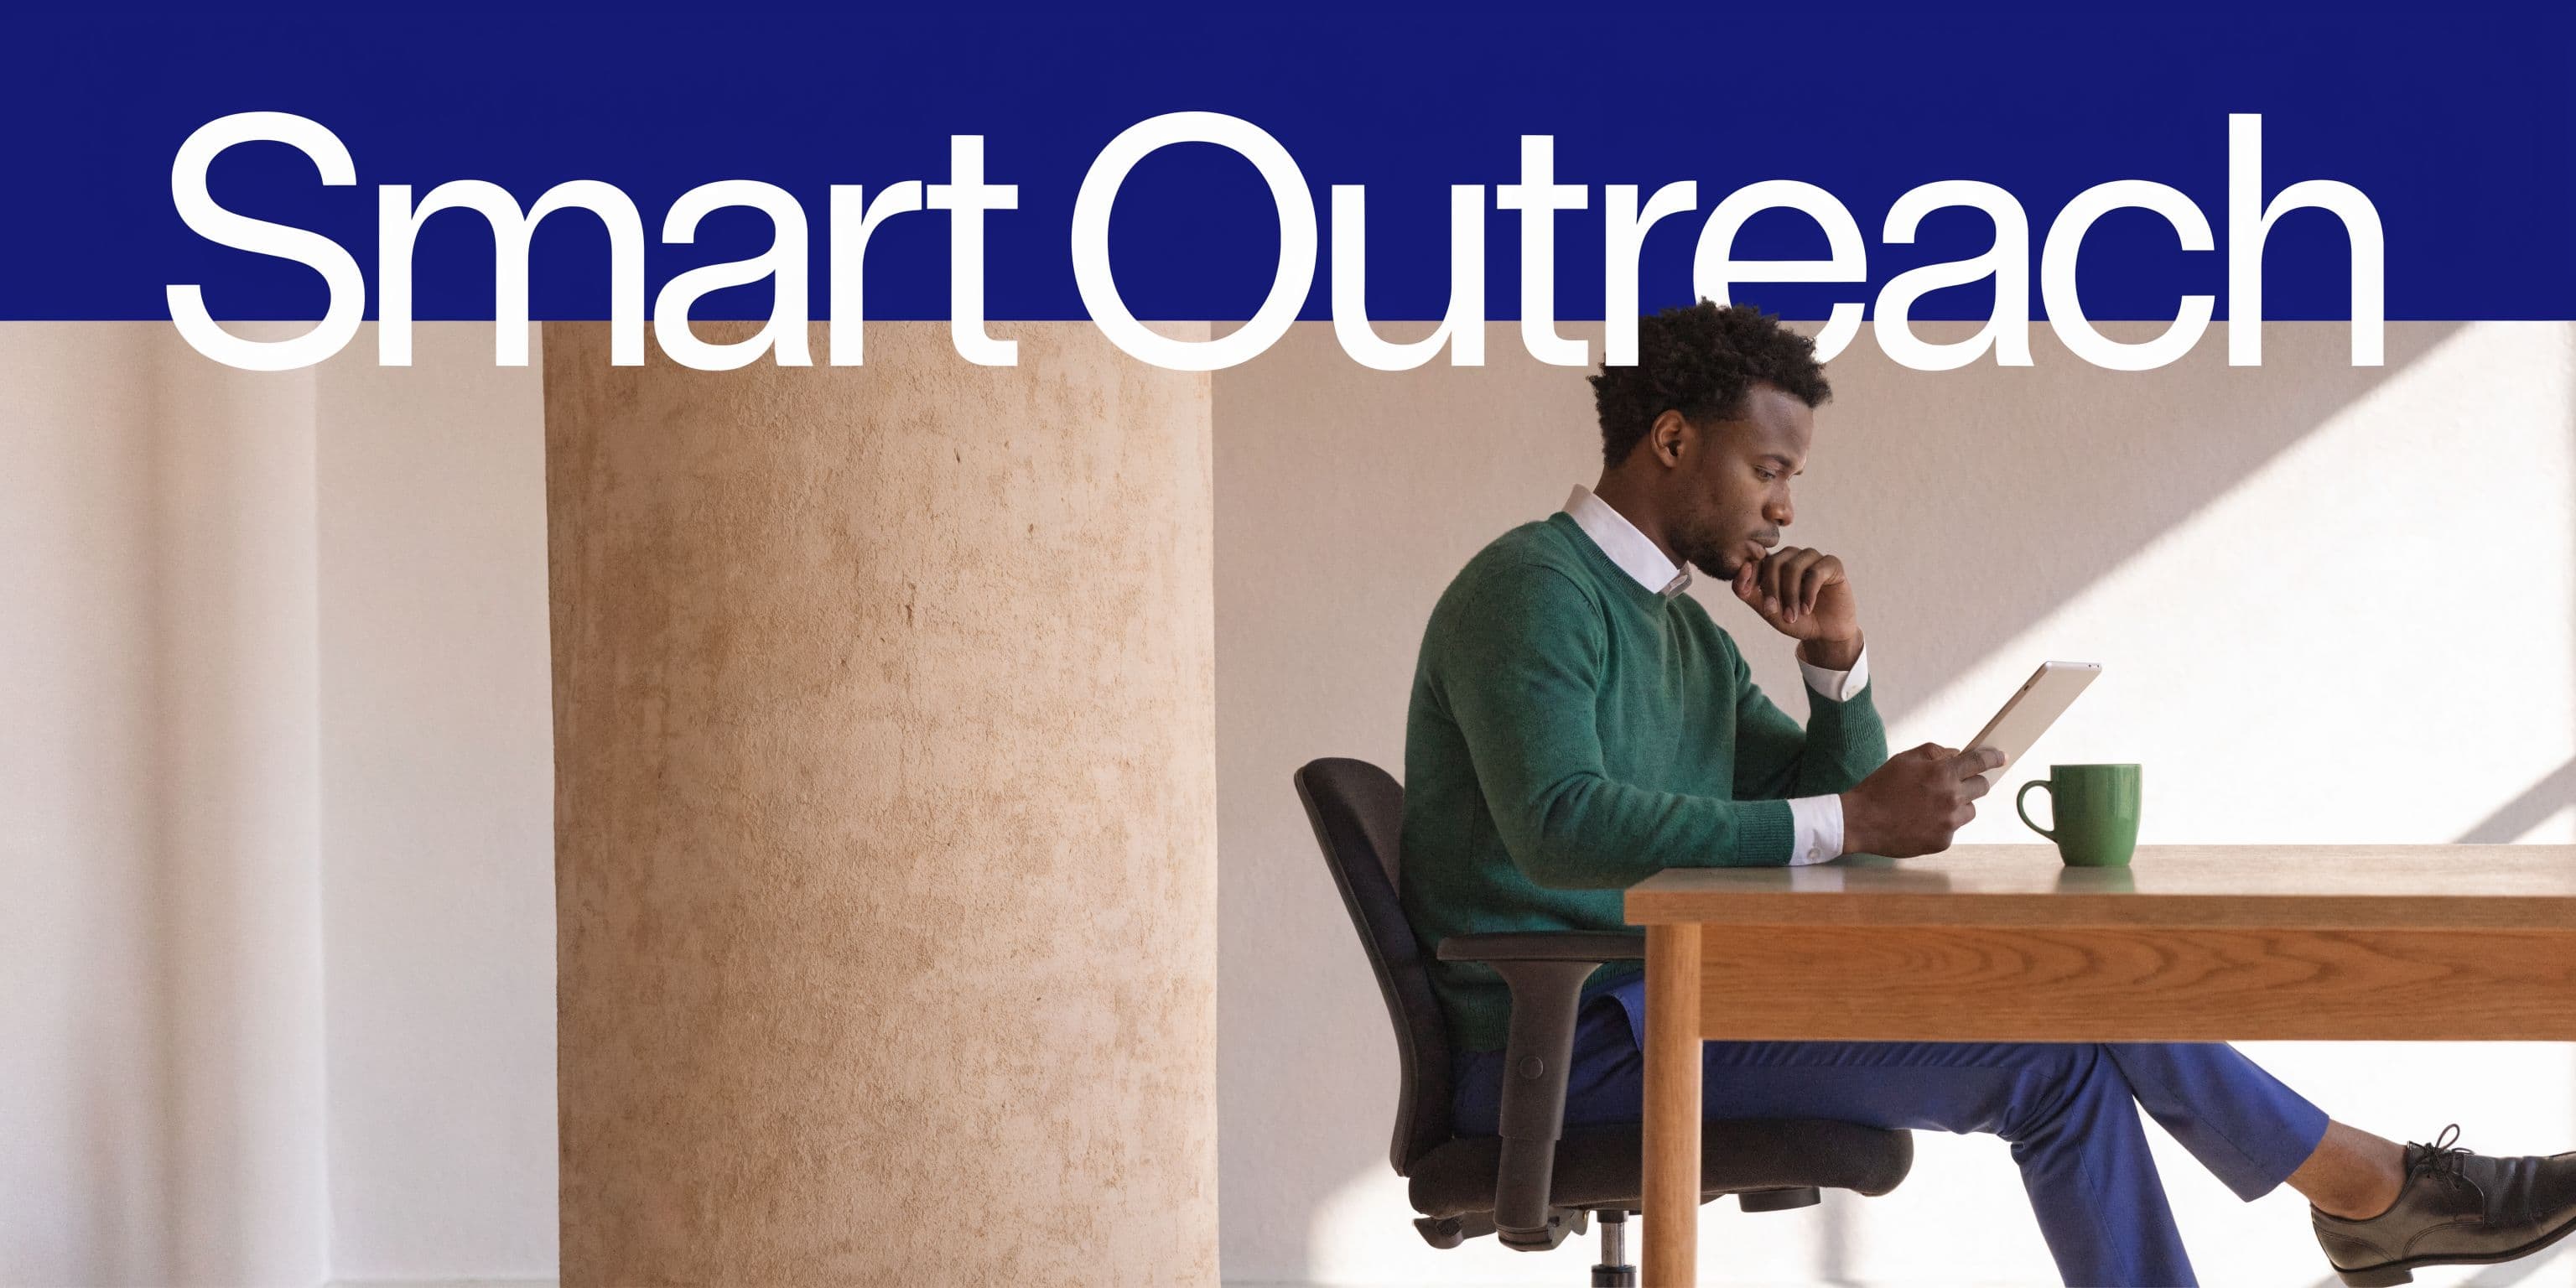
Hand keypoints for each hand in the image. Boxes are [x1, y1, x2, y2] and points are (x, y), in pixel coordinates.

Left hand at [1731, 546, 1858, 653]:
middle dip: (1771, 590)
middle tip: (1773, 612)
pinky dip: (1808, 593)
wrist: (1825, 633)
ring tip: (1792, 616)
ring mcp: (1812, 558)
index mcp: (1774, 564)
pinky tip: (1807, 609)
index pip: (1756, 561)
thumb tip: (1742, 568)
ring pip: (1793, 567)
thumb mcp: (1768, 611)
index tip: (1750, 595)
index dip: (1750, 577)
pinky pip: (1816, 572)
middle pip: (1774, 562)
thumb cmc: (1795, 620)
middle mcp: (1792, 556)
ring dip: (1790, 595)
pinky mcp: (1832, 564)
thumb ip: (1748, 592)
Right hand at [1839, 744, 2002, 857]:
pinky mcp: (1943, 842)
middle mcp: (1951, 798)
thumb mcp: (1904, 759)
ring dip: (1958, 805)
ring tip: (1931, 805)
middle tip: (1955, 783)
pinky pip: (1953, 828)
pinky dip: (1943, 823)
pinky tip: (1921, 821)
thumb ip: (1934, 753)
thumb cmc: (1880, 787)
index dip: (1993, 758)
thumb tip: (1956, 754)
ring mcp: (1949, 823)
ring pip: (1970, 810)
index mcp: (1943, 773)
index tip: (2002, 757)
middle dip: (1972, 782)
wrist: (1861, 821)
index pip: (1979, 762)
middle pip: (1982, 787)